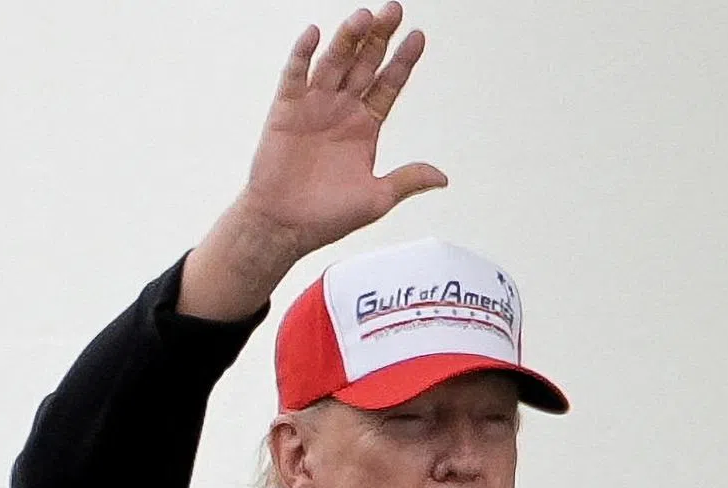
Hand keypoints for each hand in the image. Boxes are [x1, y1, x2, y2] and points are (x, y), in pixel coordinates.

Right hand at [238, 2, 446, 258]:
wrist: (285, 226)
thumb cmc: (328, 216)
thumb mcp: (377, 198)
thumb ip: (407, 179)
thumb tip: (442, 178)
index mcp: (365, 127)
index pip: (388, 85)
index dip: (403, 61)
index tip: (418, 37)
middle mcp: (341, 110)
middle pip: (364, 65)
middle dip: (379, 38)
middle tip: (394, 10)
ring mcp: (313, 107)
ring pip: (334, 63)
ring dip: (348, 39)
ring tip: (364, 17)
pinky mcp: (285, 111)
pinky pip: (294, 76)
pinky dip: (302, 54)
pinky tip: (314, 34)